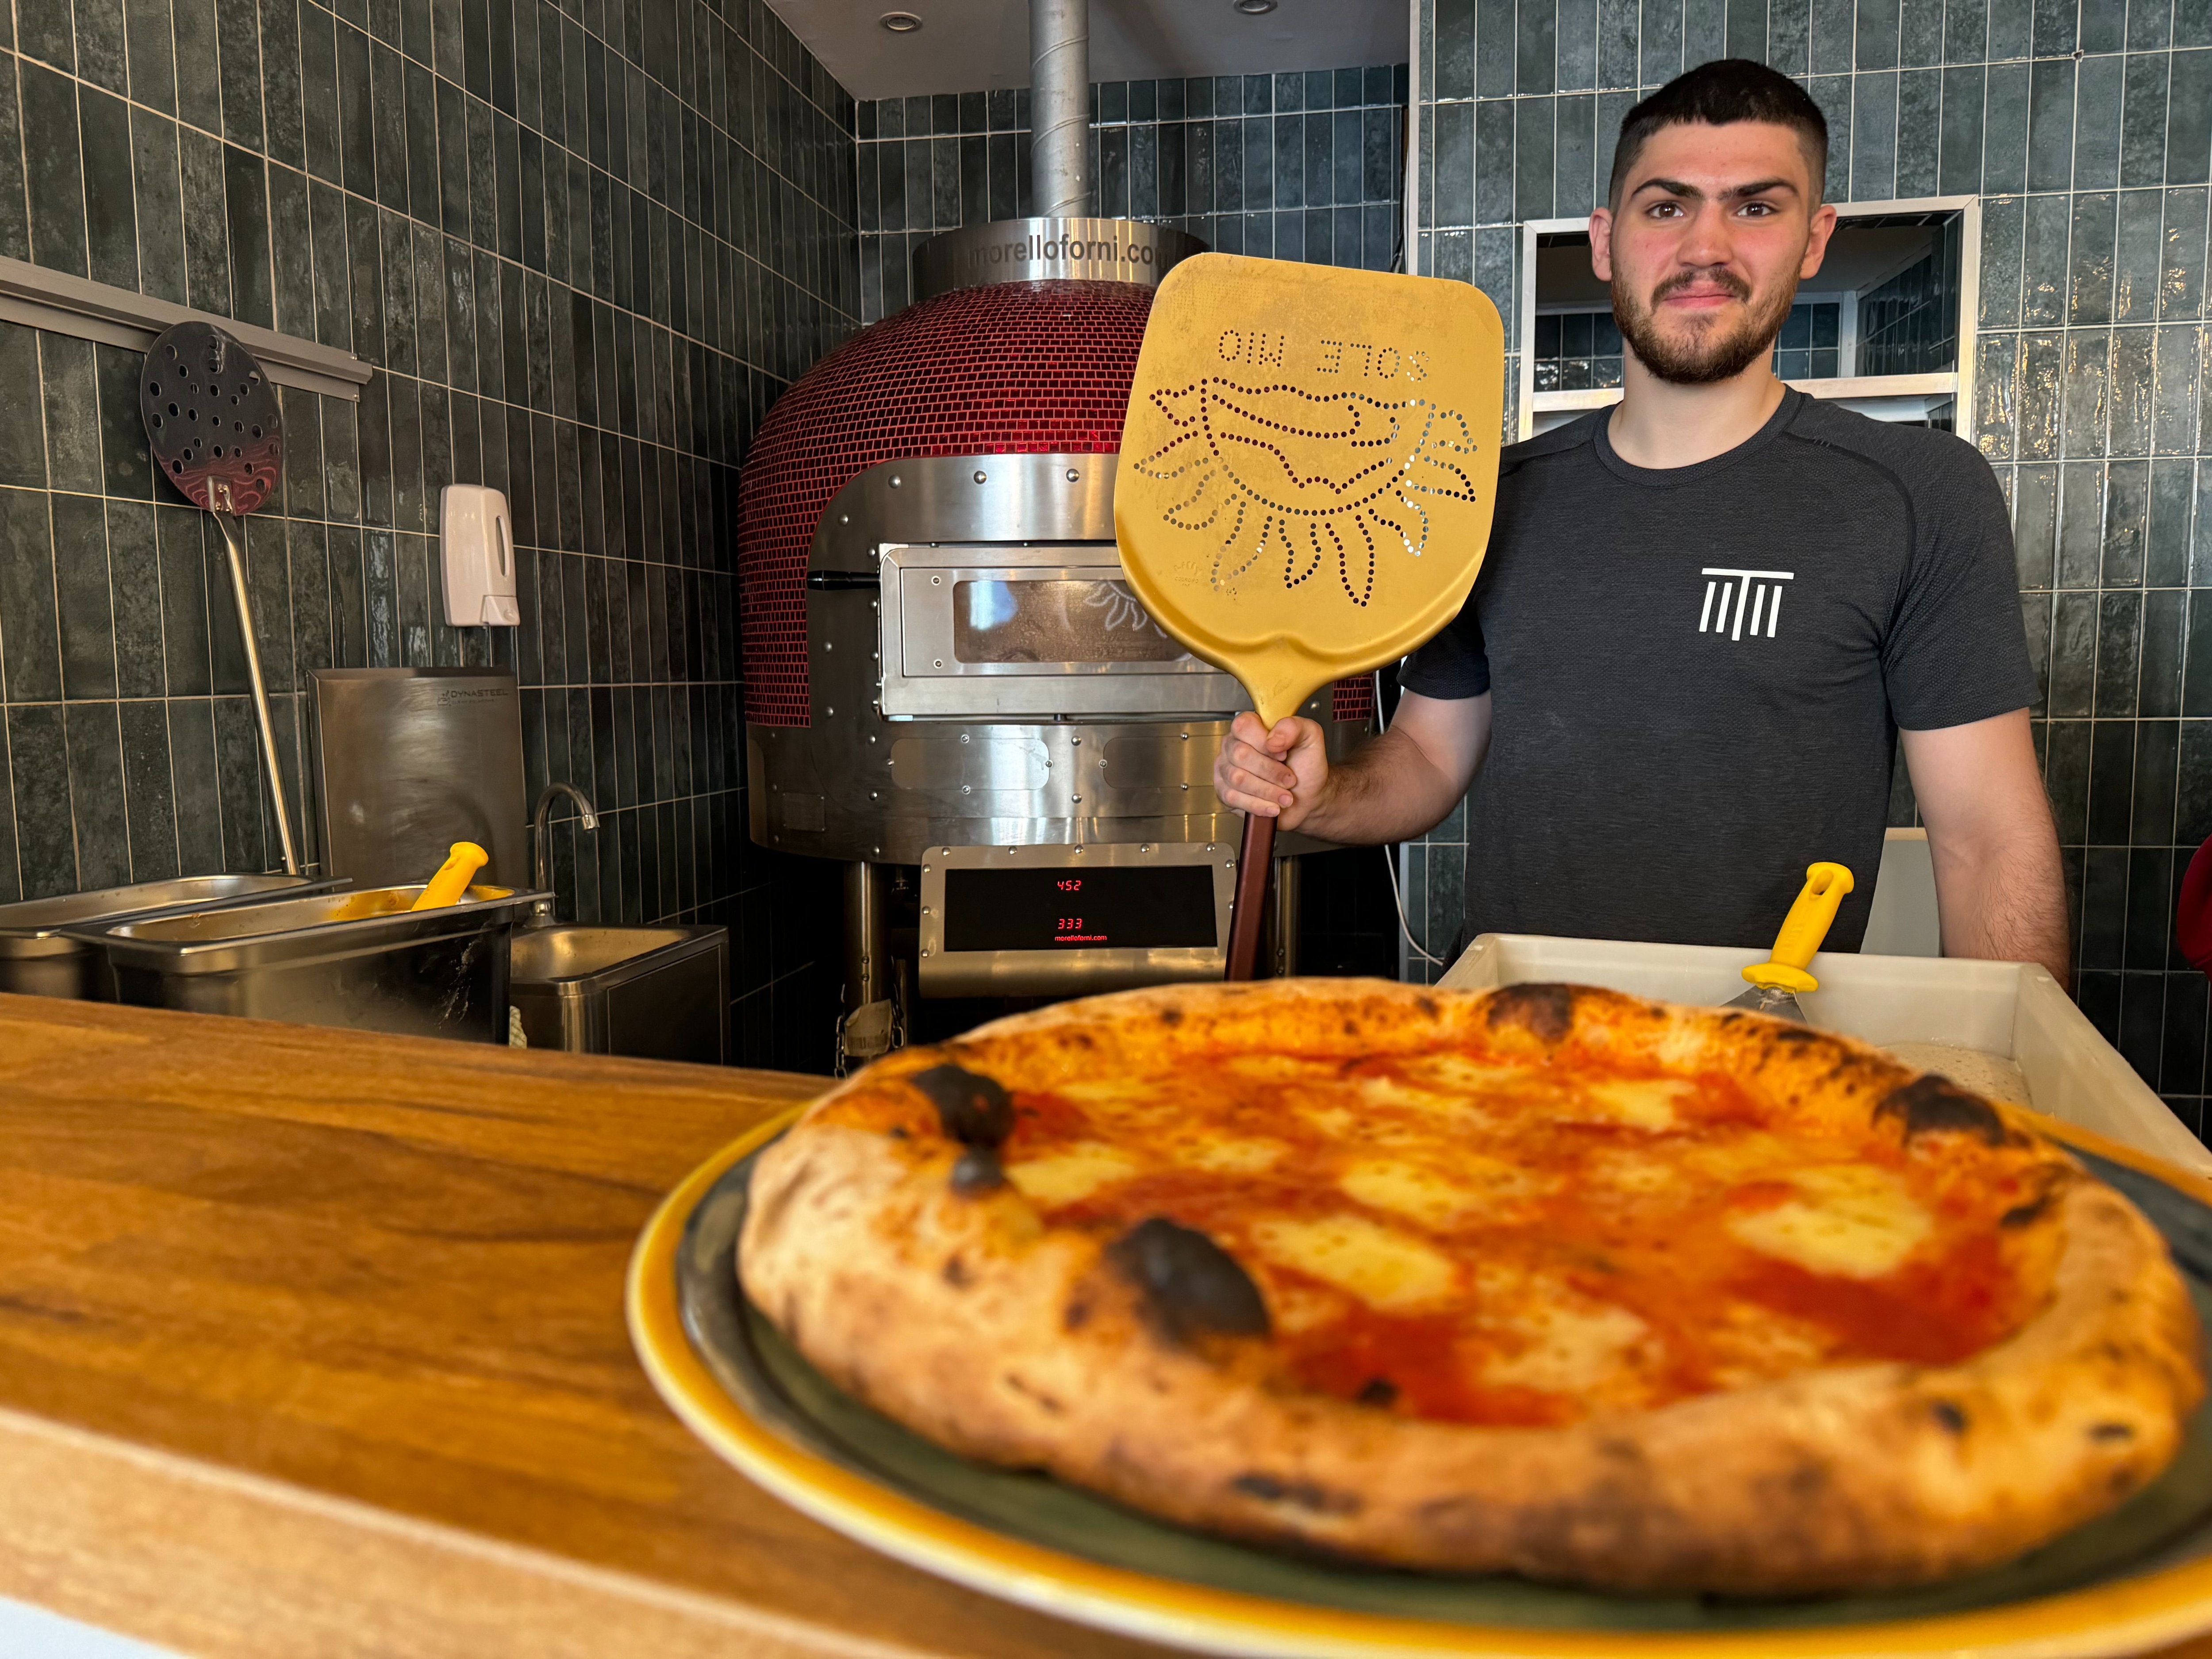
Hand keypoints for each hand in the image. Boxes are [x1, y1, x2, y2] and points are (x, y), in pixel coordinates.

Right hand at [1213, 713, 1329, 829]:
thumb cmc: (1306, 767)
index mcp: (1251, 727)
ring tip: (1285, 796)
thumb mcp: (1311, 738)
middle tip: (1289, 779)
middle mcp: (1234, 746)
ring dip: (1267, 791)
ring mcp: (1226, 769)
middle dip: (1271, 771)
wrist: (1308, 798)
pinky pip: (1233, 798)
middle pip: (1240, 754)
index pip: (1244, 726)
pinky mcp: (1225, 793)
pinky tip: (1272, 806)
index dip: (1263, 742)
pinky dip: (1258, 805)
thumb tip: (1272, 739)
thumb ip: (1294, 727)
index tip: (1283, 755)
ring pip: (1238, 778)